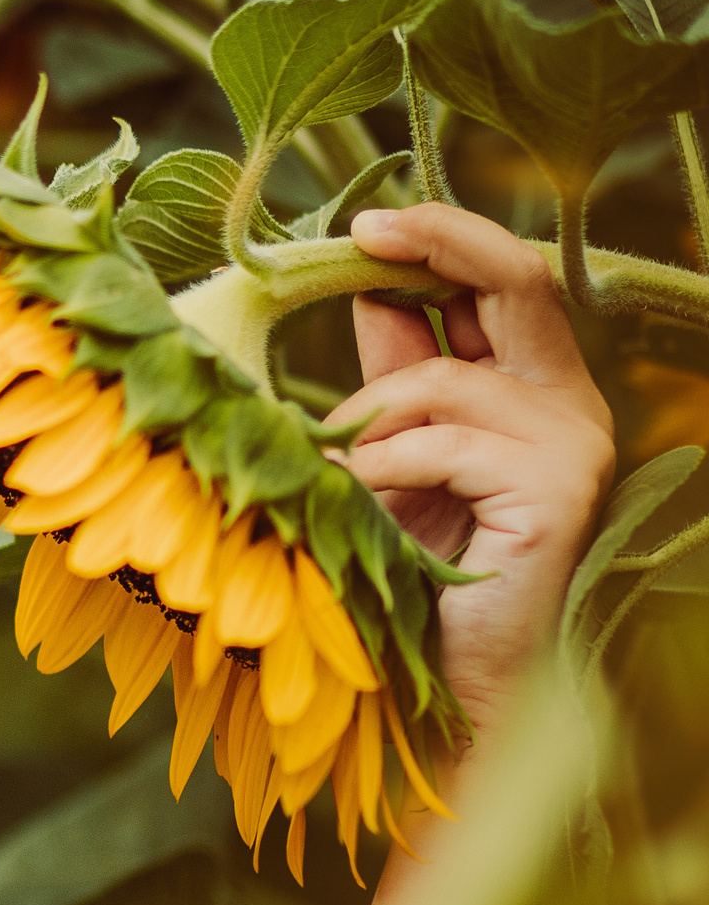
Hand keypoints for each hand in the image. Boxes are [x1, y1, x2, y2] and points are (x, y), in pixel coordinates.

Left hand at [326, 203, 615, 739]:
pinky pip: (442, 445)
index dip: (440, 240)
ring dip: (365, 417)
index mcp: (535, 389)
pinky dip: (379, 466)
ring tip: (333, 467)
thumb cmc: (418, 572)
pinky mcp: (554, 491)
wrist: (450, 679)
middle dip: (439, 241)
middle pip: (516, 281)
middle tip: (362, 236)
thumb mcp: (393, 458)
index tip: (362, 226)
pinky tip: (358, 497)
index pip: (501, 283)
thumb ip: (390, 381)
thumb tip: (366, 291)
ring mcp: (571, 446)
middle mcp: (568, 405)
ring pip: (445, 382)